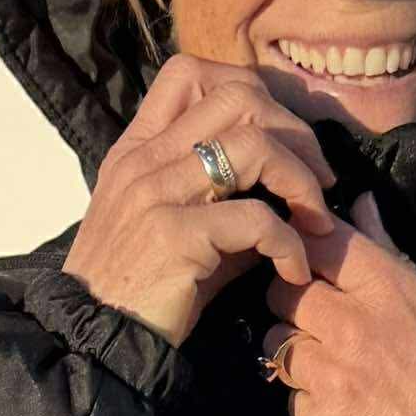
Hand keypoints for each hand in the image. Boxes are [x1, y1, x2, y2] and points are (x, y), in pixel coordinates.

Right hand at [63, 55, 346, 349]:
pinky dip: (290, 244)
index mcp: (137, 149)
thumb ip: (220, 199)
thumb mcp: (173, 228)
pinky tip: (294, 271)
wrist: (97, 342)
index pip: (190, 73)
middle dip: (295, 133)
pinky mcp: (174, 235)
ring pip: (253, 144)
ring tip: (314, 223)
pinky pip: (257, 219)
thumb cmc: (140, 292)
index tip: (284, 139)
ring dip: (301, 181)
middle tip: (318, 182)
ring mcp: (155, 192)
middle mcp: (144, 160)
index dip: (251, 91)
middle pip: (236, 96)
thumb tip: (285, 193)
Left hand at [258, 188, 415, 415]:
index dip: (306, 249)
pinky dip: (314, 409)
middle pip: (282, 294)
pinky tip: (347, 413)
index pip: (317, 242)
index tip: (311, 263)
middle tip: (320, 321)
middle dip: (293, 303)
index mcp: (384, 289)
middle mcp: (349, 329)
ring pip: (279, 349)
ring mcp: (329, 380)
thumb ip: (385, 251)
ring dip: (299, 357)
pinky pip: (295, 405)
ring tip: (337, 372)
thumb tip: (359, 202)